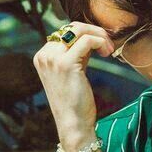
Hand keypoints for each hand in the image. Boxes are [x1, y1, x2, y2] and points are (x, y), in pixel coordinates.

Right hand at [33, 22, 115, 149]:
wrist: (73, 124)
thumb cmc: (75, 101)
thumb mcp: (73, 72)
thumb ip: (77, 54)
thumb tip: (92, 36)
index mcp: (42, 56)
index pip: (65, 31)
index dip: (86, 34)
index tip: (101, 46)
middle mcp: (44, 55)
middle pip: (72, 27)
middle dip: (94, 31)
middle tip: (108, 45)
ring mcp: (52, 59)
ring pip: (79, 29)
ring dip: (99, 35)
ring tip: (109, 49)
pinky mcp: (65, 64)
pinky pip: (87, 40)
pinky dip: (101, 42)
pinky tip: (107, 53)